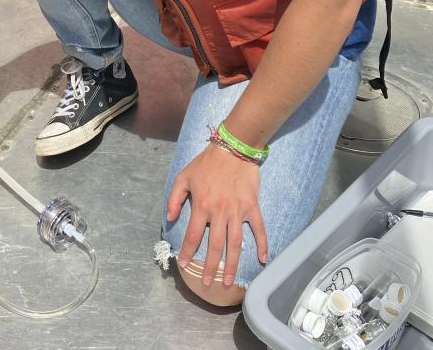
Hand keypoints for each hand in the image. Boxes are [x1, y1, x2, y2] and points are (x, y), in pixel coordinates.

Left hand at [166, 143, 267, 286]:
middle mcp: (220, 212)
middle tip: (207, 283)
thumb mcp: (183, 177)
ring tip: (230, 281)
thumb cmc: (206, 163)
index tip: (183, 263)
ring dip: (233, 264)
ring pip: (235, 243)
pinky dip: (262, 244)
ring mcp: (238, 211)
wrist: (233, 149)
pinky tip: (263, 259)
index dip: (187, 250)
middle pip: (215, 245)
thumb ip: (174, 198)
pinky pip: (259, 229)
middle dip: (210, 266)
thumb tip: (169, 218)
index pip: (193, 235)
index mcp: (202, 205)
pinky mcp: (252, 207)